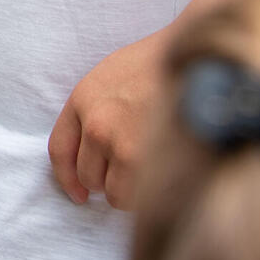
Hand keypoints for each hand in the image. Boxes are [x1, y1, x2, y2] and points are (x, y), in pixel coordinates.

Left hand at [47, 28, 168, 210]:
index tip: (79, 193)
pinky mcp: (146, 162)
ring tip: (153, 166)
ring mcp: (120, 143)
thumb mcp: (113, 76)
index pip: (60, 149)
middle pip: (88, 176)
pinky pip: (137, 200)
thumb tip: (96, 156)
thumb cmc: (161, 68)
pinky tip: (164, 174)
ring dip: (130, 190)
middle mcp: (96, 122)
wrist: (198, 59)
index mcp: (84, 98)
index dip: (67, 178)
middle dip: (108, 179)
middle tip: (132, 169)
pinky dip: (149, 197)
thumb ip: (96, 111)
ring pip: (113, 193)